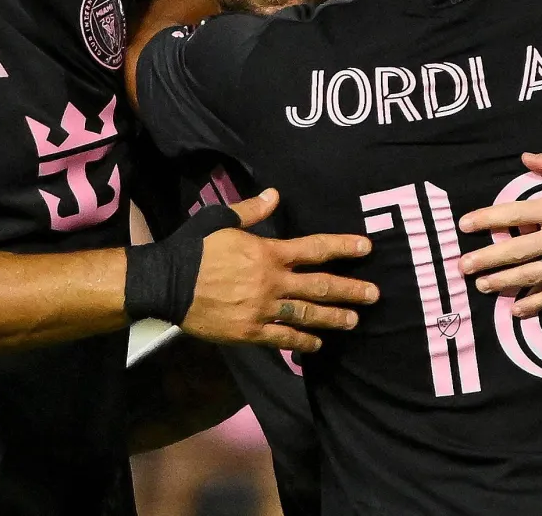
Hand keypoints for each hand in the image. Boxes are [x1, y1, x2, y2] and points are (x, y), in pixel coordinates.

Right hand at [183, 189, 377, 352]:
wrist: (167, 283)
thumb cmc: (194, 248)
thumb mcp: (222, 220)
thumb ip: (252, 211)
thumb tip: (275, 194)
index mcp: (268, 253)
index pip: (314, 249)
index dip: (342, 247)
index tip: (366, 248)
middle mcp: (272, 282)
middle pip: (319, 286)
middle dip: (350, 290)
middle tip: (374, 295)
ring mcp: (262, 310)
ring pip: (306, 315)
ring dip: (333, 318)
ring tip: (354, 320)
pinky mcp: (249, 332)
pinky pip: (282, 339)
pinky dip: (301, 343)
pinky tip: (316, 345)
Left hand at [457, 151, 541, 317]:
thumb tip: (525, 158)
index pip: (516, 214)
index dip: (487, 219)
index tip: (465, 224)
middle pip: (518, 250)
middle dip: (487, 259)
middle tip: (462, 265)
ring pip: (533, 275)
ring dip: (504, 282)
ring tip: (482, 286)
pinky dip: (536, 303)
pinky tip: (517, 309)